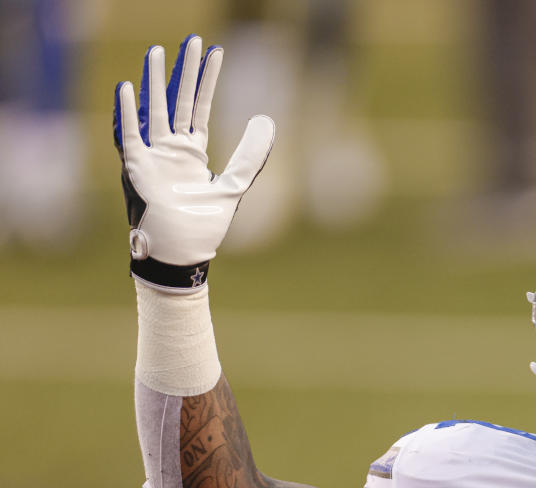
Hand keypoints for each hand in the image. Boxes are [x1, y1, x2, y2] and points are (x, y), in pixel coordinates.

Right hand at [113, 34, 274, 290]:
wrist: (183, 254)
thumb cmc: (203, 227)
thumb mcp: (234, 186)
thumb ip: (249, 155)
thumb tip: (266, 121)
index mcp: (192, 152)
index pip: (200, 106)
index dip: (208, 80)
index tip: (216, 52)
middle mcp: (171, 149)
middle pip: (178, 100)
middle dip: (184, 71)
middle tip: (191, 41)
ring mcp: (153, 156)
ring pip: (154, 110)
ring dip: (154, 81)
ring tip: (156, 52)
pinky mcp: (138, 168)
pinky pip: (129, 135)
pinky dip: (127, 113)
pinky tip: (127, 88)